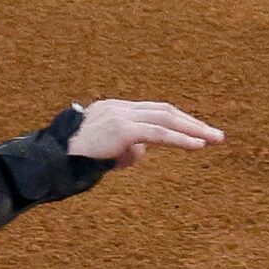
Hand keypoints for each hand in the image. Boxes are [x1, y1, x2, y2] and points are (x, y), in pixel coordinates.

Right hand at [67, 100, 224, 166]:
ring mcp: (120, 115)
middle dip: (192, 122)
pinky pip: (158, 133)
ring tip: (215, 140)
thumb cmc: (74, 161)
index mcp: (115, 109)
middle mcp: (119, 107)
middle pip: (164, 110)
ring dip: (193, 130)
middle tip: (216, 135)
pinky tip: (198, 146)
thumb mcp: (105, 153)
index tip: (197, 131)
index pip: (154, 111)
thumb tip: (140, 153)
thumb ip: (124, 150)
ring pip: (165, 119)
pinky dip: (181, 139)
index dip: (178, 121)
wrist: (53, 160)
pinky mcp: (122, 129)